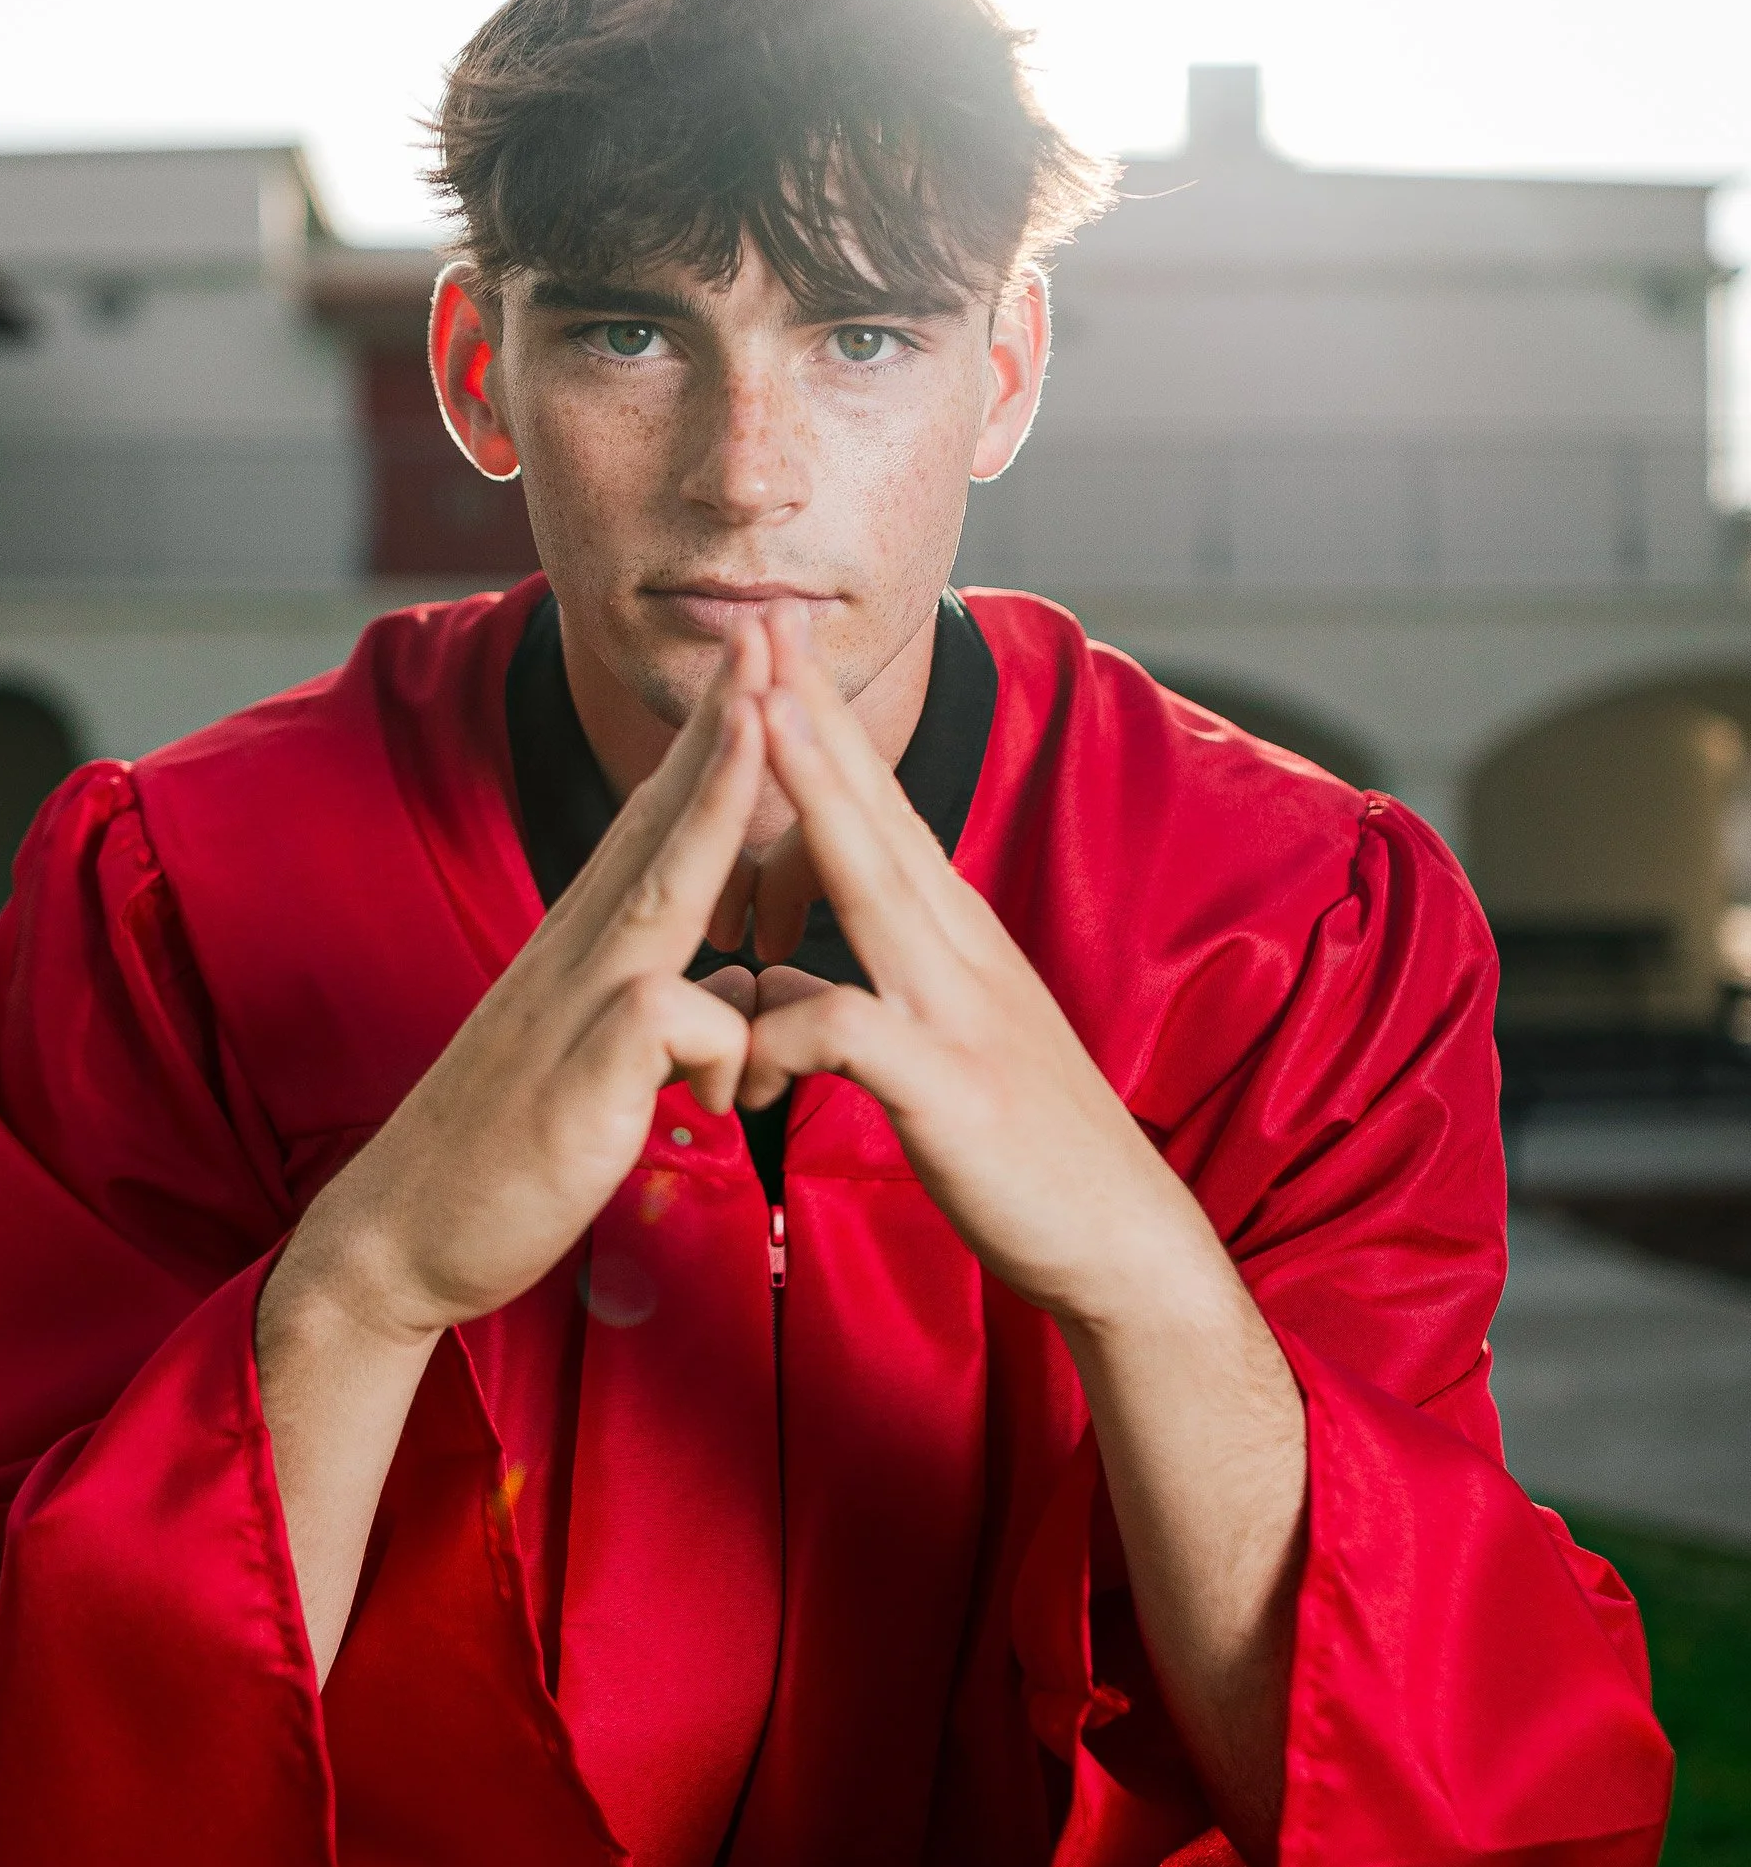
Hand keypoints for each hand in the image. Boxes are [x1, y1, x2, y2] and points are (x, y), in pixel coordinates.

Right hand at [274, 625, 770, 1351]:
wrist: (406, 1237)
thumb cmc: (508, 1150)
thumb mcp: (591, 1059)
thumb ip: (656, 1008)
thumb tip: (731, 995)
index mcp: (587, 949)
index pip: (654, 822)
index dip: (709, 743)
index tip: (755, 665)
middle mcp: (576, 956)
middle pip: (656, 818)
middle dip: (719, 720)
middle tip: (764, 629)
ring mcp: (571, 1009)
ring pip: (660, 887)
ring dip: (716, 801)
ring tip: (766, 728)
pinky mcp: (579, 1079)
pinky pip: (670, 1022)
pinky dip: (721, 1049)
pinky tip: (725, 1106)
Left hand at [741, 604, 1306, 1865]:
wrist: (1121, 1243)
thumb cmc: (1016, 1152)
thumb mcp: (925, 1057)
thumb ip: (842, 1008)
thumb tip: (764, 988)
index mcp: (949, 937)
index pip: (874, 809)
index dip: (819, 728)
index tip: (768, 652)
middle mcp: (959, 950)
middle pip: (874, 812)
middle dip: (811, 715)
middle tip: (759, 623)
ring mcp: (960, 1013)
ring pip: (872, 884)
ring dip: (813, 801)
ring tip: (754, 729)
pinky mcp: (949, 1090)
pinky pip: (851, 1035)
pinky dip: (787, 1034)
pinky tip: (744, 1063)